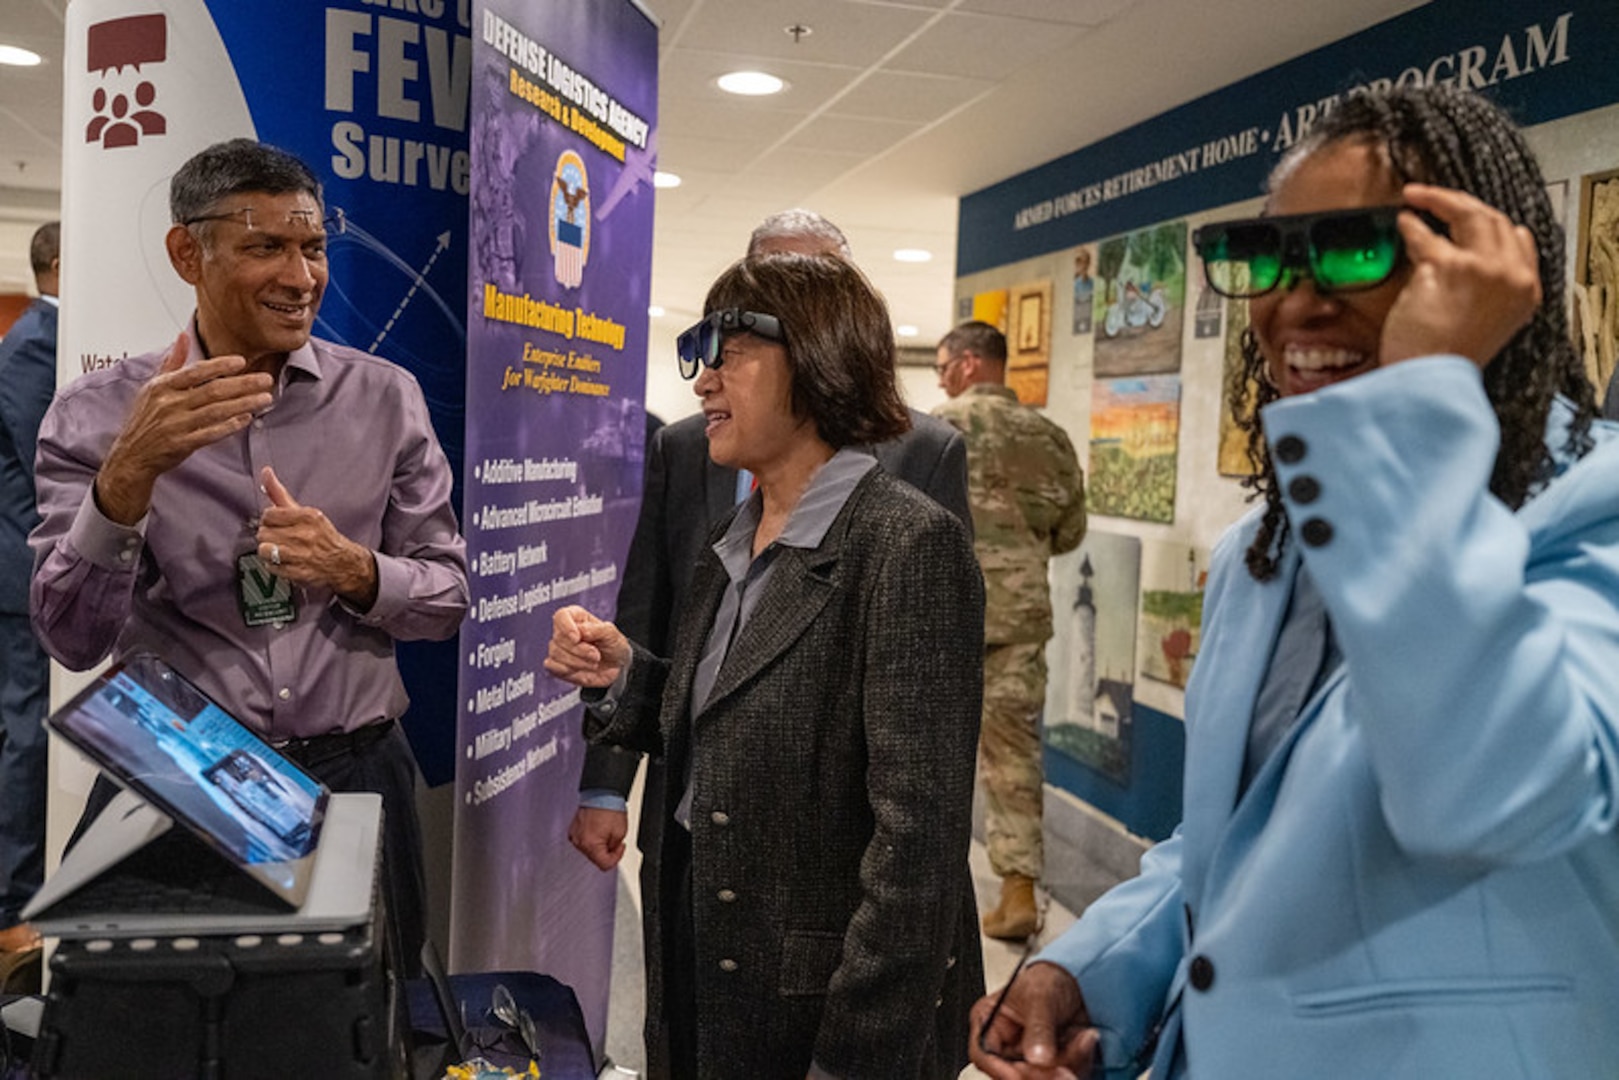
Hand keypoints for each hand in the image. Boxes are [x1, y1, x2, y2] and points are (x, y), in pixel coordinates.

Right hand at [95, 331, 274, 524]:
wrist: (132, 455)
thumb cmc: (145, 419)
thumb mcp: (153, 387)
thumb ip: (172, 362)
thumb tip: (183, 336)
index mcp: (162, 387)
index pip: (195, 372)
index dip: (220, 365)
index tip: (242, 361)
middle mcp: (169, 404)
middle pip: (212, 391)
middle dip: (243, 384)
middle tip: (265, 379)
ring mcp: (176, 425)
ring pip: (217, 411)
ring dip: (244, 404)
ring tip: (265, 398)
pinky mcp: (182, 444)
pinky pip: (212, 433)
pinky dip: (231, 425)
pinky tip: (247, 418)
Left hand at [256, 466, 377, 607]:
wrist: (343, 562)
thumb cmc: (321, 535)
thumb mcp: (304, 511)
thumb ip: (280, 493)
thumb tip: (265, 472)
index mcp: (308, 516)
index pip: (268, 515)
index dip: (270, 521)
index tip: (278, 524)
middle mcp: (306, 535)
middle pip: (264, 533)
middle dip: (269, 536)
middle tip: (281, 538)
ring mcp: (303, 555)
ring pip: (265, 550)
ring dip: (269, 552)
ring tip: (280, 551)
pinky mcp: (300, 572)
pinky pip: (271, 567)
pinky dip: (275, 565)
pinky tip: (285, 562)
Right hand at [543, 605, 628, 687]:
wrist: (617, 667)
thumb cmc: (613, 646)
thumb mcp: (612, 634)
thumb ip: (597, 629)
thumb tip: (581, 630)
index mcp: (576, 617)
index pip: (561, 616)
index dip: (566, 627)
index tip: (577, 638)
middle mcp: (564, 631)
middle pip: (558, 637)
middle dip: (579, 650)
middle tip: (596, 655)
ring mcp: (559, 648)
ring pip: (556, 653)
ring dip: (577, 662)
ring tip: (593, 664)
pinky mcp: (557, 665)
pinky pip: (552, 667)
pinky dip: (569, 671)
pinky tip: (582, 670)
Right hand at [568, 806, 627, 869]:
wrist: (601, 793)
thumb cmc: (609, 808)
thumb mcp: (620, 833)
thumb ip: (614, 848)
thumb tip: (610, 852)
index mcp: (590, 845)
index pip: (604, 865)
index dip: (616, 858)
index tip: (619, 848)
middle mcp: (579, 842)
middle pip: (595, 858)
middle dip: (607, 851)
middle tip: (614, 839)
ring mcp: (575, 835)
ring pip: (589, 850)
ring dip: (598, 845)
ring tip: (605, 831)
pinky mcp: (573, 830)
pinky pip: (583, 841)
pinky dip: (591, 838)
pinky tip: (598, 829)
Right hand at [968, 962, 1098, 1078]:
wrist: (1078, 983)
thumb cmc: (1048, 980)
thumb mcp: (1040, 996)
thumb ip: (1038, 1028)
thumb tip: (1037, 1057)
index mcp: (989, 1023)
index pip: (983, 1054)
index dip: (999, 1069)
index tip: (1023, 1073)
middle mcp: (1006, 1046)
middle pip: (1013, 1075)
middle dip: (1042, 1073)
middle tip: (1063, 1068)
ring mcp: (1029, 1059)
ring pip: (1042, 1077)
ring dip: (1067, 1064)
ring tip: (1082, 1038)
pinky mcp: (1052, 1067)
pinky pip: (1063, 1076)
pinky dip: (1079, 1062)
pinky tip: (1084, 1039)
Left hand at [1381, 183, 1541, 369]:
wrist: (1428, 383)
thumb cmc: (1444, 361)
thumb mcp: (1485, 325)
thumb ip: (1486, 291)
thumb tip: (1468, 257)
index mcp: (1526, 293)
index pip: (1521, 241)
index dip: (1494, 224)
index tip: (1472, 216)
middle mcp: (1512, 277)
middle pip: (1494, 220)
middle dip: (1463, 203)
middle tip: (1435, 197)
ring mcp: (1483, 268)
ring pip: (1467, 214)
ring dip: (1439, 199)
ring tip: (1415, 195)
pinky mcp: (1448, 266)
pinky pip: (1426, 235)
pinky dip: (1411, 224)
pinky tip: (1401, 221)